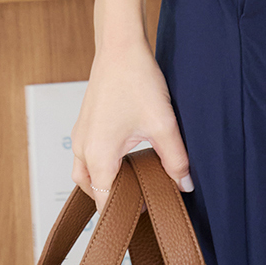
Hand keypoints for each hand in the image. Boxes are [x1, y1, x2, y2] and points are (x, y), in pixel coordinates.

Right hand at [73, 33, 193, 205]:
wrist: (120, 47)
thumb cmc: (135, 79)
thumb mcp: (163, 124)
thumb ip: (176, 160)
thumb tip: (184, 184)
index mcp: (98, 155)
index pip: (105, 203)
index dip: (125, 214)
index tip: (145, 217)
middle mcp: (83, 149)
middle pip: (93, 192)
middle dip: (115, 200)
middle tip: (144, 200)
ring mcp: (80, 137)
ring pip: (87, 176)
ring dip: (107, 183)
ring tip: (135, 181)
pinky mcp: (85, 126)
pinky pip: (87, 159)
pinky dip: (103, 167)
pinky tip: (127, 159)